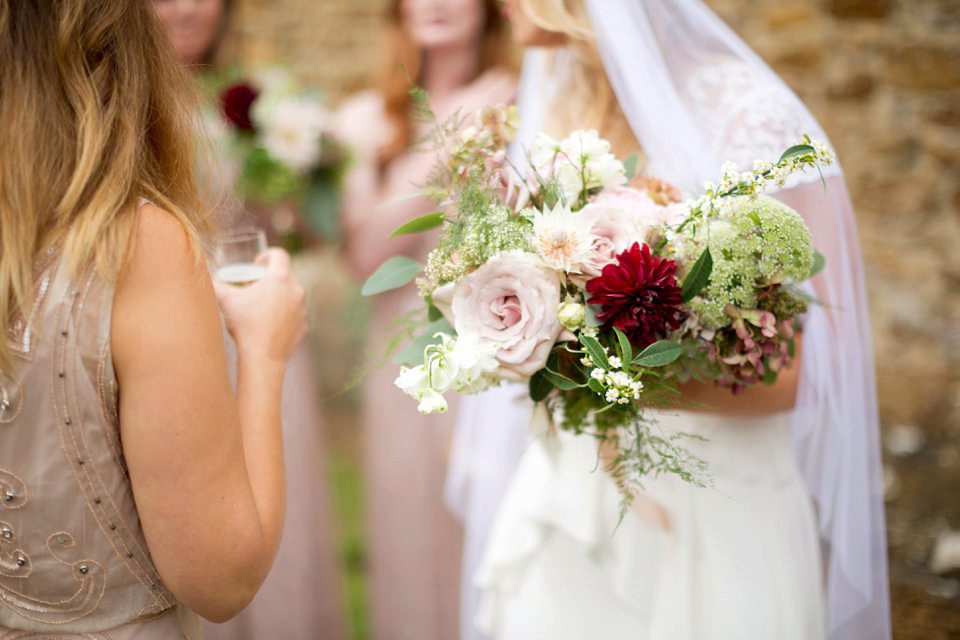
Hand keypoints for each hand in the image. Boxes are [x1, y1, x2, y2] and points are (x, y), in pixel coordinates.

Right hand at [213, 248, 307, 363]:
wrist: (262, 356)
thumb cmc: (245, 324)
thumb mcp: (225, 299)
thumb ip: (215, 284)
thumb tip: (204, 278)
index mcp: (280, 278)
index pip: (279, 254)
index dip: (267, 255)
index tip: (256, 265)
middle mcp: (296, 291)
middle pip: (285, 276)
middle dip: (269, 279)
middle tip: (254, 288)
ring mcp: (302, 309)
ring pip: (291, 296)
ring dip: (278, 297)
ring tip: (260, 307)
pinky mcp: (303, 326)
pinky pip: (294, 314)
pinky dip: (283, 315)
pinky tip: (269, 323)